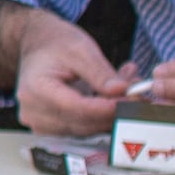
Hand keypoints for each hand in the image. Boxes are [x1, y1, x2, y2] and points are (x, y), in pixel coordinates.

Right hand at [0, 11, 130, 136]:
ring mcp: (41, 125)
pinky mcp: (52, 130)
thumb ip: (101, 73)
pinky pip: (84, 129)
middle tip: (140, 95)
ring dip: (112, 114)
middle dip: (116, 111)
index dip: (109, 108)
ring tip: (129, 91)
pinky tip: (114, 99)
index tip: (135, 100)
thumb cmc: (55, 44)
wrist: (35, 47)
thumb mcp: (81, 49)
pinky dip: (102, 116)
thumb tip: (124, 92)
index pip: (78, 108)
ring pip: (88, 129)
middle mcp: (34, 113)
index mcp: (36, 90)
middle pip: (84, 123)